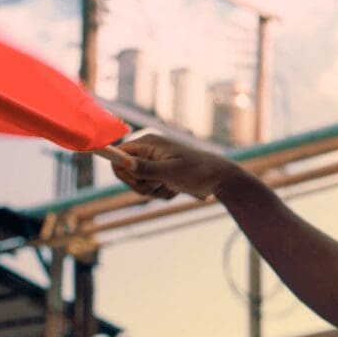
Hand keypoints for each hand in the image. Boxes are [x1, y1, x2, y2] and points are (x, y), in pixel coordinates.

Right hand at [111, 134, 243, 199]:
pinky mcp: (161, 174)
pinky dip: (162, 192)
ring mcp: (154, 163)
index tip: (138, 179)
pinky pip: (151, 189)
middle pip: (126, 173)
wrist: (219, 178)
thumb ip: (146, 168)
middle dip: (141, 185)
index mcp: (148, 143)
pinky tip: (176, 188)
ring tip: (172, 186)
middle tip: (160, 184)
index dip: (123, 170)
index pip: (118, 154)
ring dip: (154, 191)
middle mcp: (148, 151)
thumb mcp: (171, 172)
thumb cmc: (197, 171)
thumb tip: (122, 161)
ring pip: (139, 184)